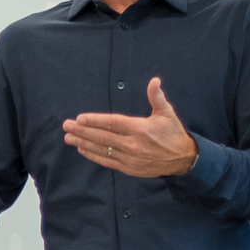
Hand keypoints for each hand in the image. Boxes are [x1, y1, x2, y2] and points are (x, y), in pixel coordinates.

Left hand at [62, 76, 198, 177]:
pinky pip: (107, 161)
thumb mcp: (167, 113)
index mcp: (140, 128)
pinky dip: (93, 155)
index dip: (95, 121)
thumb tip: (154, 81)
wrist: (183, 159)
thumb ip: (157, 97)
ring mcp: (130, 158)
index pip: (112, 123)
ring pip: (102, 149)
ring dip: (83, 143)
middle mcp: (133, 144)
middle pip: (102, 137)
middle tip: (66, 126)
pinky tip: (82, 149)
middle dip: (82, 131)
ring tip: (68, 137)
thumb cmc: (173, 133)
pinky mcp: (128, 168)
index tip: (80, 118)